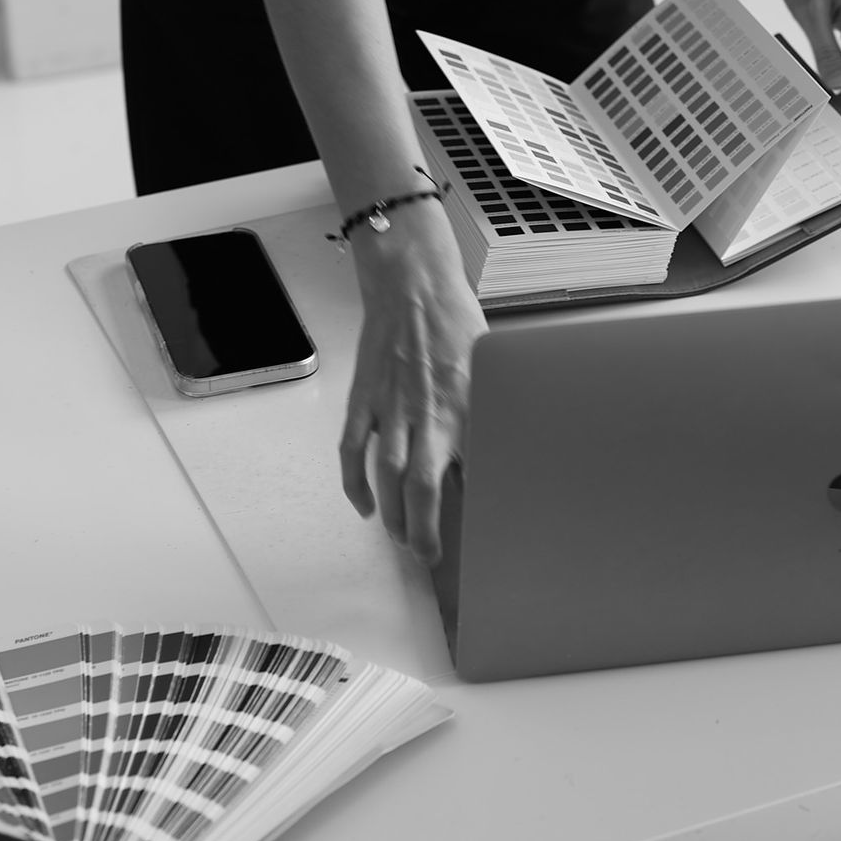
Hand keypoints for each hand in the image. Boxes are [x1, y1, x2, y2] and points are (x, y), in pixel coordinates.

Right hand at [339, 201, 486, 565]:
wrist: (413, 286)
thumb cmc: (454, 324)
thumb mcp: (488, 373)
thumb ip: (486, 419)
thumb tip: (488, 463)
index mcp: (464, 408)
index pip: (469, 476)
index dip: (471, 514)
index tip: (476, 538)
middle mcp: (425, 413)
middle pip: (420, 487)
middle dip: (422, 531)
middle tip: (427, 554)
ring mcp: (389, 408)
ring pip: (385, 476)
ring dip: (392, 514)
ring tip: (400, 537)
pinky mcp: (363, 399)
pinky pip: (351, 450)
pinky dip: (355, 483)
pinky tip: (365, 505)